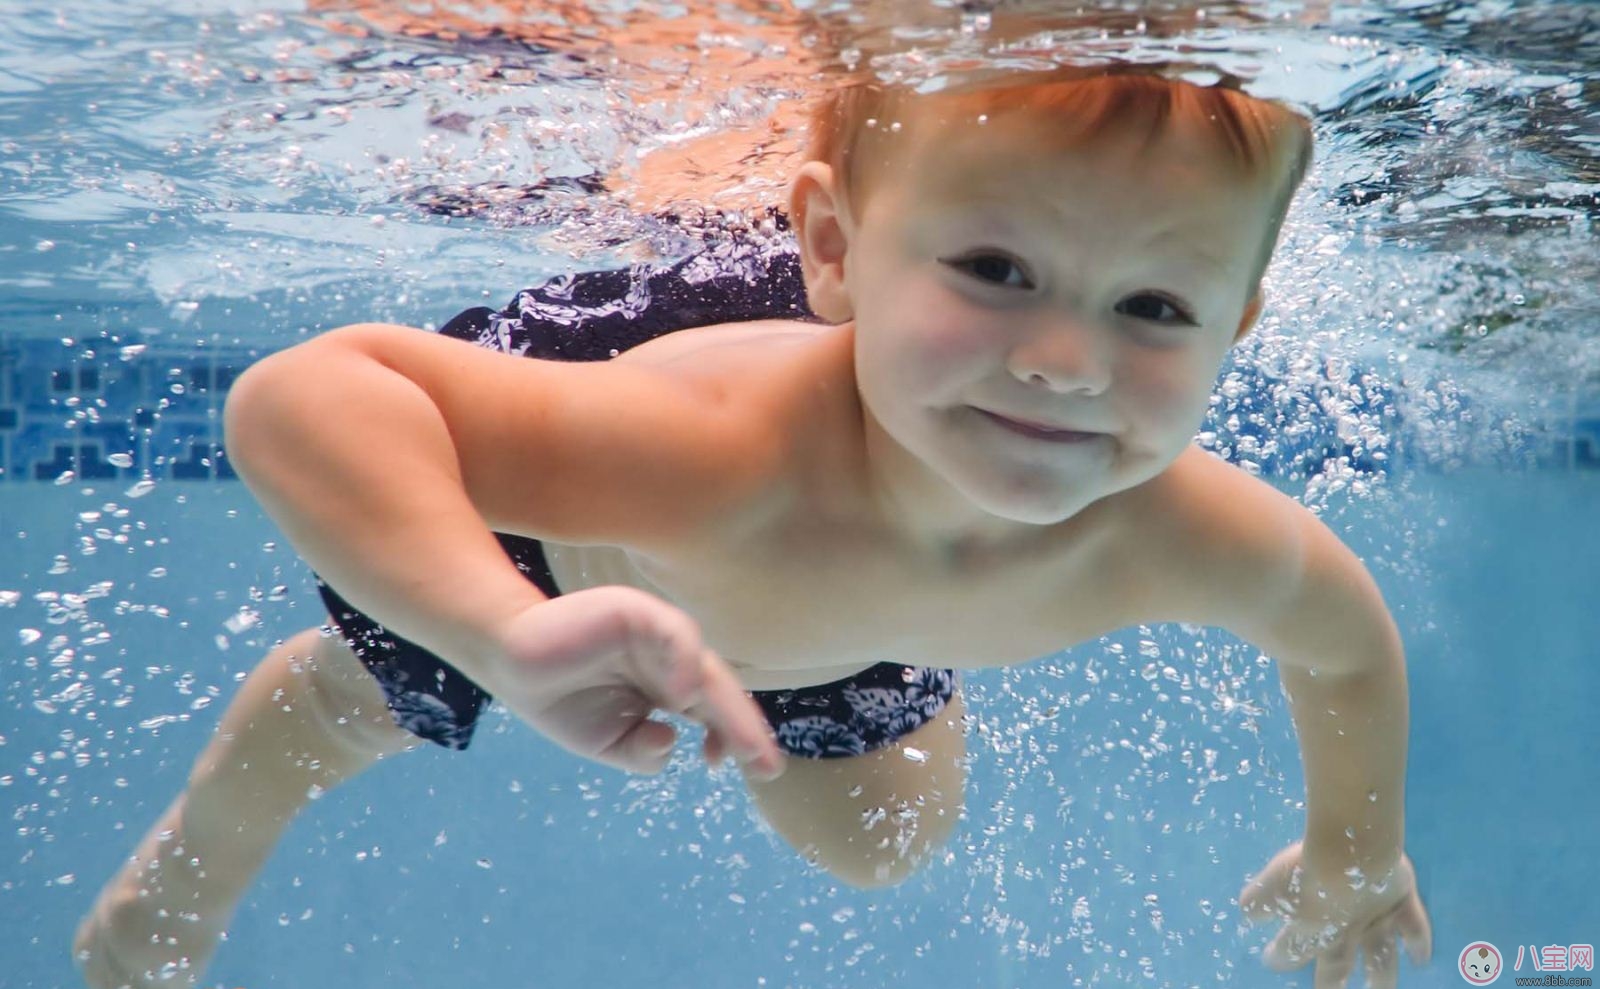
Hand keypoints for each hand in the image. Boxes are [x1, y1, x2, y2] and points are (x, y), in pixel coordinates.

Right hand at [488, 585, 785, 778]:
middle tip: (769, 765)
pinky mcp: (636, 610)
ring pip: (704, 666)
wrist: (508, 658)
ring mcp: (656, 632)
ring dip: (726, 706)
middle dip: (745, 728)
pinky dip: (682, 662)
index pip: (715, 711)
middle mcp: (670, 658)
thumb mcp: (606, 741)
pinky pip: (673, 634)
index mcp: (668, 686)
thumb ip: (641, 751)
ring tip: (741, 746)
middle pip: (719, 691)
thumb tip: (670, 744)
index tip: (756, 770)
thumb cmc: (559, 697)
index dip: (736, 737)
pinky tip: (683, 698)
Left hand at [1239, 841, 1431, 987]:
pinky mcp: (1401, 905)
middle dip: (1329, 983)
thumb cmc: (1306, 868)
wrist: (1351, 852)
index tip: (1271, 960)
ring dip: (1381, 979)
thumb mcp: (1269, 885)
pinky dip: (1419, 944)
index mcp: (1311, 930)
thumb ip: (1257, 902)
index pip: (1292, 951)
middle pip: (1336, 967)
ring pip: (1381, 960)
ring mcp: (1376, 922)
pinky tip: (1421, 958)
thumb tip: (1248, 912)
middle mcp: (1345, 934)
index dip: (1281, 956)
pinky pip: (1414, 929)